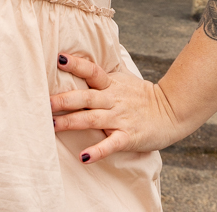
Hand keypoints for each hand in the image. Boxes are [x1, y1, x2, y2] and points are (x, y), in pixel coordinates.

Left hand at [50, 52, 183, 163]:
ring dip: (71, 122)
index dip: (76, 64)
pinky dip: (97, 151)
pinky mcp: (128, 137)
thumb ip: (102, 75)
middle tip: (44, 102)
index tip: (59, 59)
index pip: (92, 70)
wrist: (172, 111)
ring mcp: (120, 118)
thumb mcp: (123, 79)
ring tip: (52, 125)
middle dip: (63, 100)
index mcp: (111, 84)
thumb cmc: (143, 96)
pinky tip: (84, 157)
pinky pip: (111, 144)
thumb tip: (77, 63)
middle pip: (85, 97)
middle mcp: (113, 99)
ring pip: (92, 119)